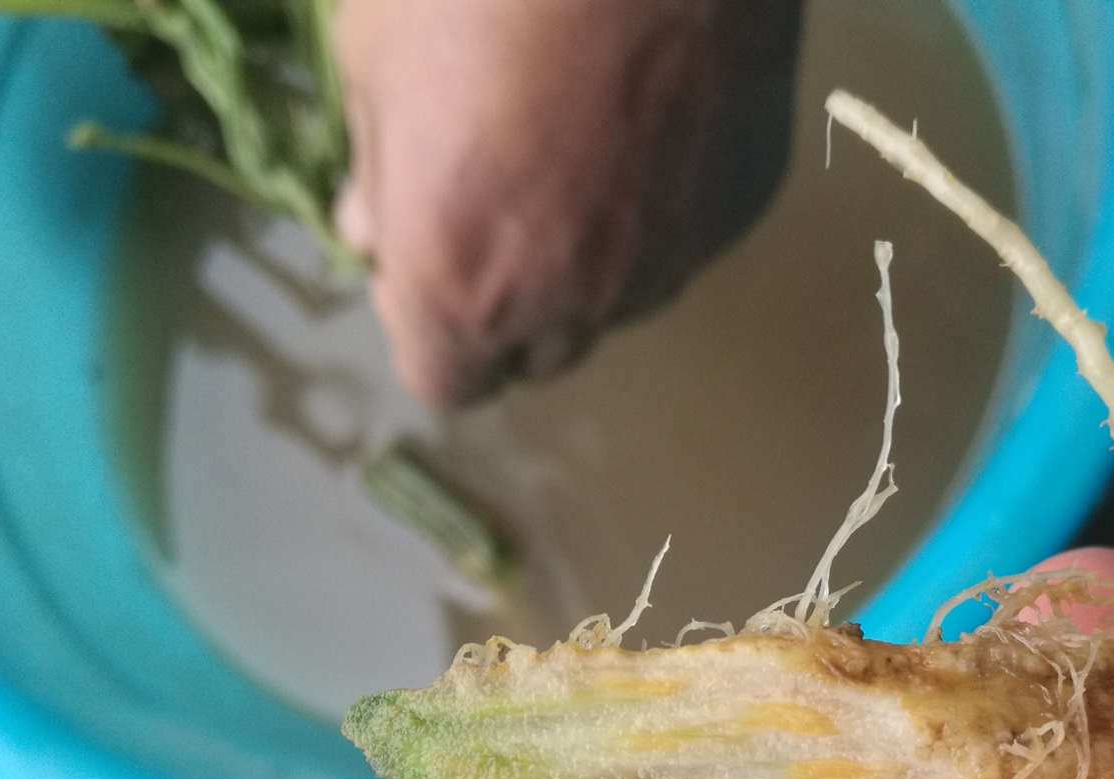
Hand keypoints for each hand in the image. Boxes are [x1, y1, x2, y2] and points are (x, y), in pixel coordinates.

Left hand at [331, 0, 802, 406]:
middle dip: (505, 304)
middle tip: (492, 202)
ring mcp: (668, 261)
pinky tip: (643, 118)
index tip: (420, 260)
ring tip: (575, 152)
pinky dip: (655, 204)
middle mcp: (571, 302)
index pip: (444, 383)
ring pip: (615, 300)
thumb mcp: (374, 61)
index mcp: (459, 284)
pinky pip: (681, 237)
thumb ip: (374, 170)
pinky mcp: (740, 206)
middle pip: (535, 355)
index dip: (426, 330)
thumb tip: (373, 226)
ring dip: (584, 260)